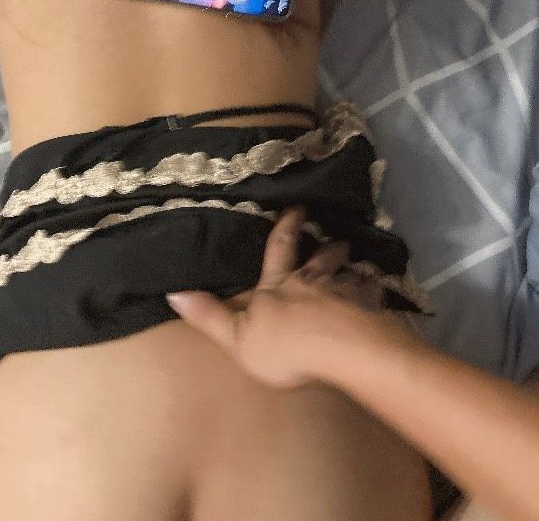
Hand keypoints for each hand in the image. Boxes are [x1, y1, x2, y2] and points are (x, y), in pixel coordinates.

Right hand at [166, 207, 388, 389]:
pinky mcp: (371, 310)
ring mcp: (345, 293)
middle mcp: (313, 281)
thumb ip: (209, 316)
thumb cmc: (285, 346)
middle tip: (336, 237)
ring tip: (360, 262)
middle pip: (320, 258)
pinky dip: (378, 293)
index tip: (296, 207)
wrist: (338, 350)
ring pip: (349, 274)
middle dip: (326, 247)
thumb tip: (174, 292)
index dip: (285, 229)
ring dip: (352, 267)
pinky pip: (376, 297)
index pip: (279, 251)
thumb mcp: (237, 337)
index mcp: (279, 286)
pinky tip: (383, 293)